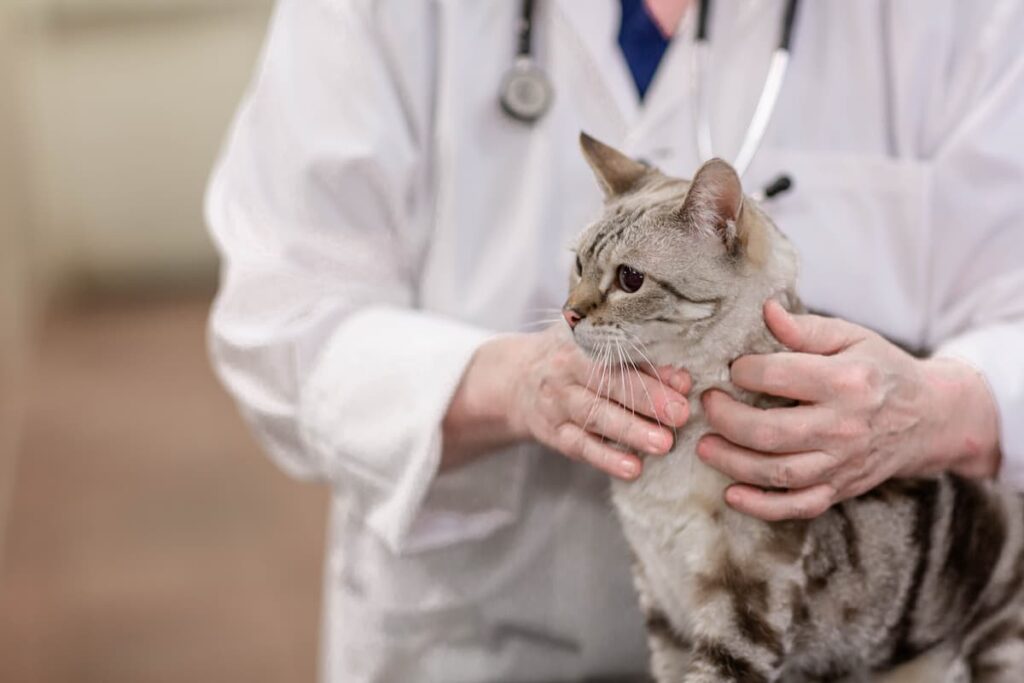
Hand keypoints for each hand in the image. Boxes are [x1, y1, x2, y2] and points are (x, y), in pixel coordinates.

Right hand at [443, 325, 689, 478]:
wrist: (515, 379)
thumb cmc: (570, 358)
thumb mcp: (592, 346)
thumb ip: (634, 357)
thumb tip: (682, 378)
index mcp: (580, 343)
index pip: (619, 354)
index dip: (651, 368)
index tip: (684, 381)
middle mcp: (565, 371)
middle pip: (609, 384)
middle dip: (647, 399)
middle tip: (680, 414)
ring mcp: (557, 404)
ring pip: (596, 417)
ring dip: (631, 431)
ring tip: (664, 444)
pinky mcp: (553, 433)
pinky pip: (580, 447)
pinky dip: (606, 459)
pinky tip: (632, 468)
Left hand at [697, 301, 1000, 520]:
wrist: (930, 417)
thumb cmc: (881, 370)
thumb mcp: (851, 337)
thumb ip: (806, 329)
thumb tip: (766, 310)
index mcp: (846, 382)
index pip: (779, 377)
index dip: (744, 371)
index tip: (731, 368)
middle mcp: (844, 427)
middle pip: (770, 432)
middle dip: (726, 419)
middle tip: (706, 405)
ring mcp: (842, 463)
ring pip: (778, 473)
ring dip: (733, 462)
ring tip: (705, 445)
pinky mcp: (840, 488)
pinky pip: (798, 506)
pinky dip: (762, 506)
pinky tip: (731, 493)